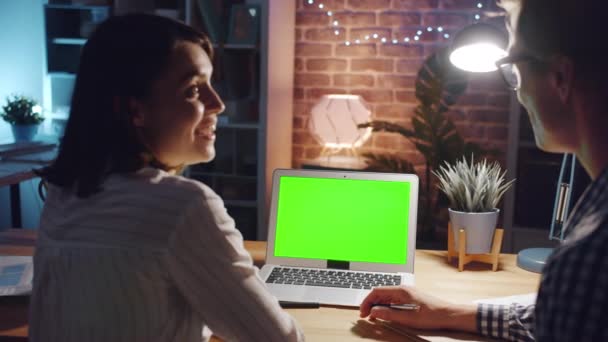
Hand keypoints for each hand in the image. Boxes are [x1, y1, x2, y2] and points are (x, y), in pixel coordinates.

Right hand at [359, 286, 476, 331]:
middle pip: (379, 293)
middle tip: (365, 316)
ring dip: (376, 305)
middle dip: (370, 304)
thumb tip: (374, 312)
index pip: (376, 292)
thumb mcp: (408, 318)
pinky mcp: (409, 298)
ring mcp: (406, 293)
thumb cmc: (432, 315)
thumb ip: (389, 314)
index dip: (367, 302)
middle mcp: (403, 289)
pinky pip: (392, 300)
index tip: (363, 312)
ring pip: (385, 296)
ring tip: (372, 316)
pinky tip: (383, 313)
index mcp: (401, 291)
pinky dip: (384, 306)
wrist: (448, 314)